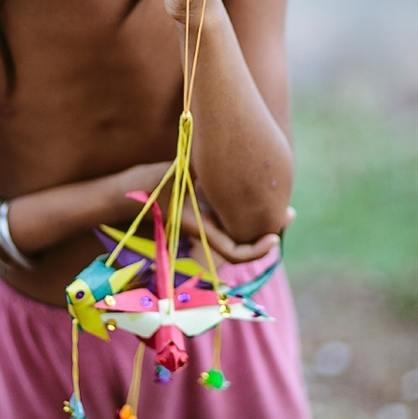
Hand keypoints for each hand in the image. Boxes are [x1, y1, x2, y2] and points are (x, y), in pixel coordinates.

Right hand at [121, 162, 294, 266]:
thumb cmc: (149, 184)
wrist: (128, 190)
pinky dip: (244, 209)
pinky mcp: (202, 211)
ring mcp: (204, 220)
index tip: (276, 237)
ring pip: (238, 229)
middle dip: (268, 232)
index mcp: (200, 228)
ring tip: (279, 202)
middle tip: (289, 214)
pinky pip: (229, 216)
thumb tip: (235, 164)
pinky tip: (255, 191)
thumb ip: (204, 174)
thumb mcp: (179, 175)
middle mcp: (204, 229)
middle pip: (243, 242)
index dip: (258, 250)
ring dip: (258, 220)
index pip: (235, 253)